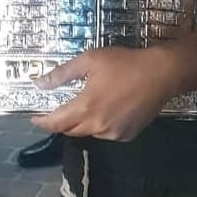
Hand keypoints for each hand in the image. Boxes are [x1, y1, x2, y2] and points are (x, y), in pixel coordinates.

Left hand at [31, 45, 180, 141]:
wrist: (161, 74)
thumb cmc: (125, 64)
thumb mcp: (90, 60)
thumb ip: (62, 74)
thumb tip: (39, 84)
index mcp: (85, 107)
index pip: (55, 123)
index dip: (42, 123)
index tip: (35, 118)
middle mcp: (97, 126)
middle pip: (70, 131)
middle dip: (63, 122)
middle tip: (64, 108)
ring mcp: (113, 133)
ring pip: (89, 133)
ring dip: (84, 123)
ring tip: (93, 104)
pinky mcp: (127, 135)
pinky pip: (107, 134)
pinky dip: (102, 125)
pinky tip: (111, 109)